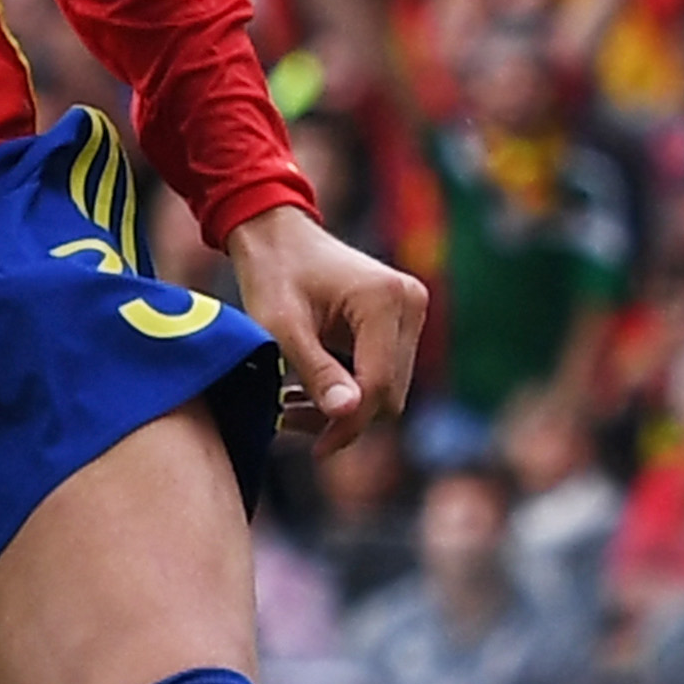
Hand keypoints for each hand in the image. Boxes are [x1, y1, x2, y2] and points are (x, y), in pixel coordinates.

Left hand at [218, 202, 425, 446]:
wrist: (276, 234)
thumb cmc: (272, 274)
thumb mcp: (282, 327)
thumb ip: (316, 371)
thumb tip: (347, 416)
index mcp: (384, 299)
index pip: (379, 385)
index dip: (348, 424)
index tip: (315, 449)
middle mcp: (409, 302)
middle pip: (389, 392)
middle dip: (344, 417)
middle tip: (289, 422)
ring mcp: (410, 309)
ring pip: (388, 387)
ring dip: (345, 407)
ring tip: (291, 406)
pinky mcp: (402, 318)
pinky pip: (385, 370)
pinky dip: (350, 388)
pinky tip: (308, 391)